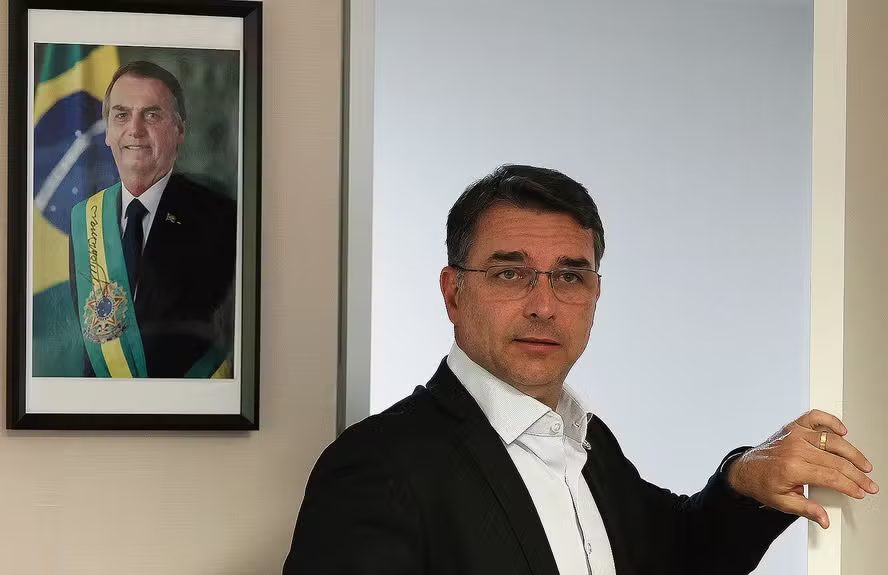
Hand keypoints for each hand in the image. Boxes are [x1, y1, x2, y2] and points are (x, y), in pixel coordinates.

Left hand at [726, 409, 878, 528]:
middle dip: (857, 474)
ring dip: (852, 452)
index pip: (831, 477)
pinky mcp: (793, 427)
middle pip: (836, 460)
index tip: (860, 492)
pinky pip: (814, 417)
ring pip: (832, 440)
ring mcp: (794, 435)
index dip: (850, 486)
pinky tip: (842, 431)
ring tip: (864, 464)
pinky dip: (830, 420)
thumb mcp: (782, 502)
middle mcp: (795, 449)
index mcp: (792, 468)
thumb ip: (806, 510)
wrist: (744, 470)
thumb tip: (824, 519)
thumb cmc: (762, 484)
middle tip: (868, 483)